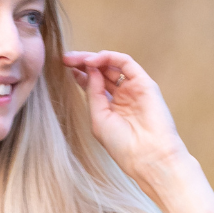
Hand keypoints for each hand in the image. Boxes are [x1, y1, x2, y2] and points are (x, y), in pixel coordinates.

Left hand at [63, 49, 186, 189]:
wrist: (148, 155)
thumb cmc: (123, 145)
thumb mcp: (99, 118)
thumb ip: (93, 93)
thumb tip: (89, 69)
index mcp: (111, 108)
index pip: (94, 85)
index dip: (80, 74)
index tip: (65, 67)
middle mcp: (123, 96)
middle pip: (101, 72)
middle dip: (83, 64)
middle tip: (67, 59)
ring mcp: (134, 89)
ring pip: (112, 65)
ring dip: (93, 58)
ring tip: (77, 59)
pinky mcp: (144, 83)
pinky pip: (126, 62)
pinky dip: (109, 57)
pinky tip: (93, 61)